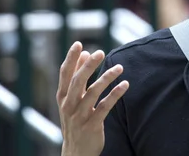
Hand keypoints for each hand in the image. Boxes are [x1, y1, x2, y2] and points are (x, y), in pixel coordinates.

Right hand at [56, 41, 128, 155]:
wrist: (76, 152)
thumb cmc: (75, 120)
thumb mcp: (72, 99)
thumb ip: (78, 76)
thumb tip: (84, 53)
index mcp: (62, 97)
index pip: (65, 74)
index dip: (71, 59)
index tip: (78, 44)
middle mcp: (69, 105)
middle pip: (78, 81)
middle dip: (88, 66)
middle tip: (100, 52)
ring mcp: (79, 116)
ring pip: (93, 93)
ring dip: (107, 78)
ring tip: (120, 67)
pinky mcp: (92, 125)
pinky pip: (105, 107)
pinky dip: (115, 95)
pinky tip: (125, 85)